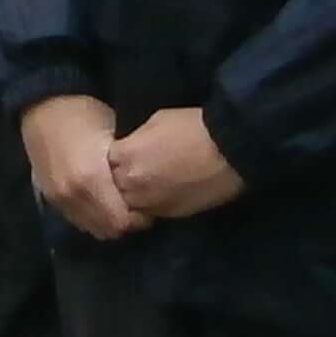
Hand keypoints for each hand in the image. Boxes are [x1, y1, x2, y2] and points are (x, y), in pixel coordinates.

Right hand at [19, 94, 141, 240]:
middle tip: (139, 207)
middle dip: (126, 223)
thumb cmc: (85, 113)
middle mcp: (72, 195)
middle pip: (108, 229)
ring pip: (92, 228)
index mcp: (90, 179)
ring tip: (120, 205)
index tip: (150, 205)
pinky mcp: (50, 198)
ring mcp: (58, 199)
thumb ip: (127, 168)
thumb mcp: (114, 135)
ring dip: (109, 222)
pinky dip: (92, 217)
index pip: (121, 221)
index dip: (140, 218)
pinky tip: (101, 202)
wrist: (43, 106)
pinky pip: (77, 220)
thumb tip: (145, 188)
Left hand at [108, 105, 245, 221]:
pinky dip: (157, 203)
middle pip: (117, 184)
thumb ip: (137, 139)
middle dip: (126, 176)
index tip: (131, 152)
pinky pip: (153, 211)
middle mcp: (130, 183)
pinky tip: (170, 191)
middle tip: (144, 168)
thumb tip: (133, 148)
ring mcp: (149, 203)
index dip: (121, 155)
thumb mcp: (155, 121)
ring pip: (132, 203)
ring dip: (139, 194)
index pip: (108, 160)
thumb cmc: (192, 128)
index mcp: (124, 156)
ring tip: (156, 183)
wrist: (227, 152)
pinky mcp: (168, 215)